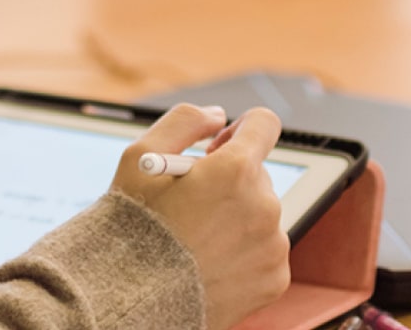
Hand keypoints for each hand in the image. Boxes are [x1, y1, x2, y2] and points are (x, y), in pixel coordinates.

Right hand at [113, 104, 289, 329]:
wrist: (136, 294)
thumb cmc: (134, 223)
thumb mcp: (140, 155)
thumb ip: (184, 121)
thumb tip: (218, 116)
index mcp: (235, 169)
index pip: (263, 125)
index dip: (240, 128)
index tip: (219, 144)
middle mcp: (264, 204)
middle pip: (256, 173)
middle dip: (228, 179)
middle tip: (189, 199)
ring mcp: (274, 244)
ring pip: (260, 212)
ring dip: (235, 214)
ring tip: (194, 235)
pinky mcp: (276, 277)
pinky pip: (265, 249)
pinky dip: (242, 249)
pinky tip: (208, 258)